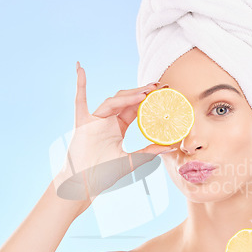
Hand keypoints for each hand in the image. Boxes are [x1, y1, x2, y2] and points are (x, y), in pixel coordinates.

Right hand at [53, 62, 173, 200]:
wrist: (87, 182)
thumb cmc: (107, 172)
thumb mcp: (133, 159)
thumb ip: (149, 151)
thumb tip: (172, 147)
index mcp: (119, 126)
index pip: (136, 107)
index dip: (149, 98)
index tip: (164, 91)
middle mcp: (108, 120)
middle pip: (125, 100)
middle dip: (141, 92)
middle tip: (159, 86)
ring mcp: (95, 119)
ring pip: (112, 101)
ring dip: (127, 95)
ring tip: (145, 93)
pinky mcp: (82, 122)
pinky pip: (80, 101)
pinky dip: (80, 85)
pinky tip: (80, 69)